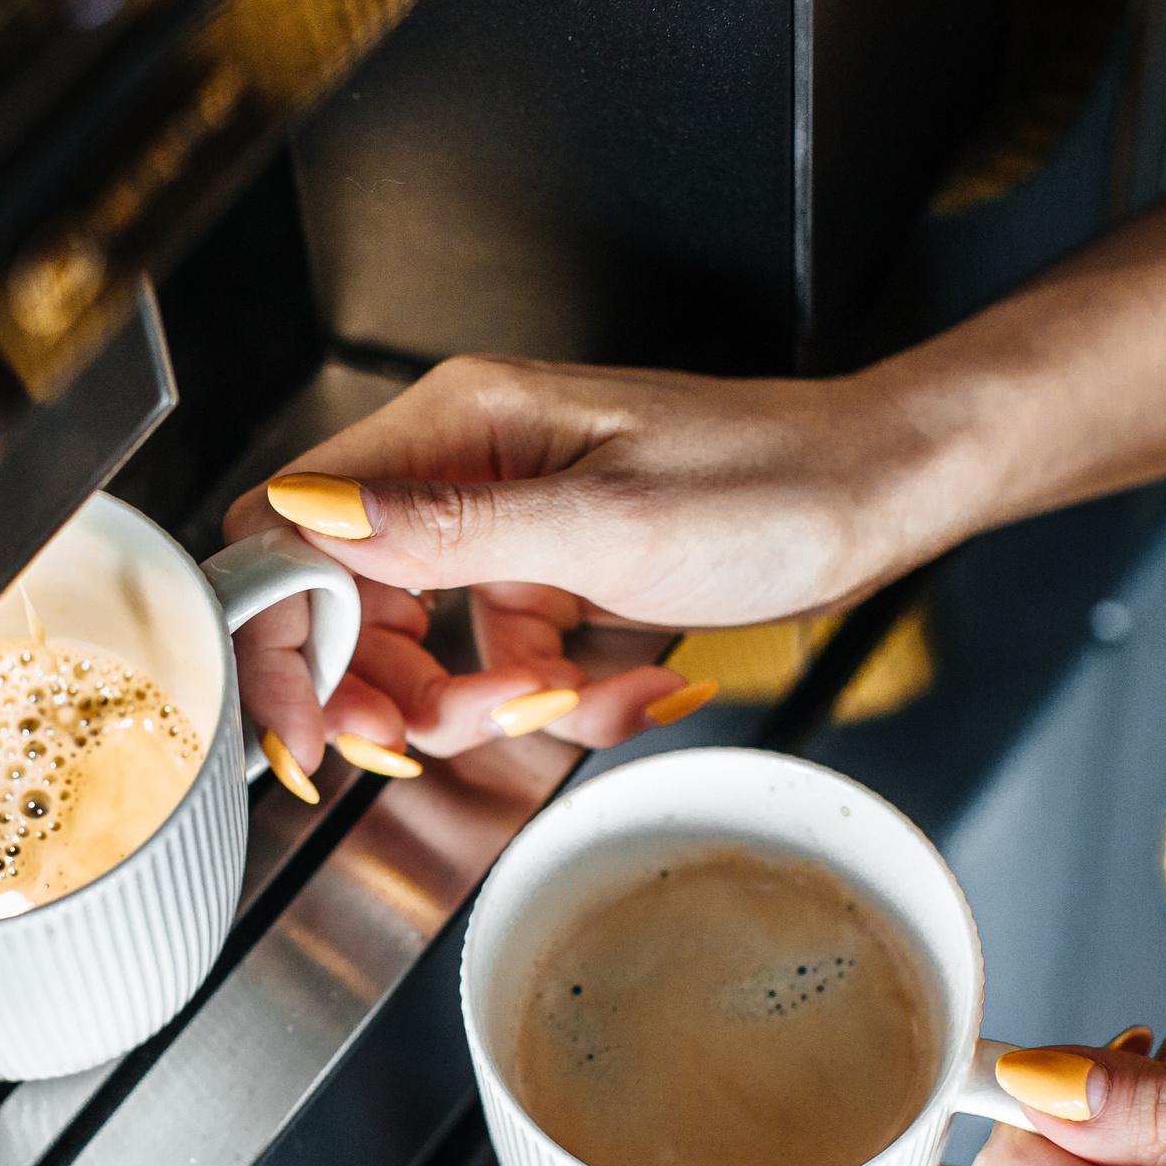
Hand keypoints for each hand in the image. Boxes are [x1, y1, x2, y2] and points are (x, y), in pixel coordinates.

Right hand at [220, 354, 940, 772]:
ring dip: (485, 704)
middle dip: (391, 691)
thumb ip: (448, 530)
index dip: (283, 634)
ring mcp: (502, 526)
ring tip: (574, 702)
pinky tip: (629, 688)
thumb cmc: (773, 481)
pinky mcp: (546, 576)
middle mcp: (461, 470)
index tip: (311, 725)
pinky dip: (556, 701)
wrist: (882, 495)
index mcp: (456, 426)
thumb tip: (313, 523)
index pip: (292, 526)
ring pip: (420, 649)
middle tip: (436, 740)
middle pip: (343, 606)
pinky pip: (502, 664)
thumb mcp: (605, 523)